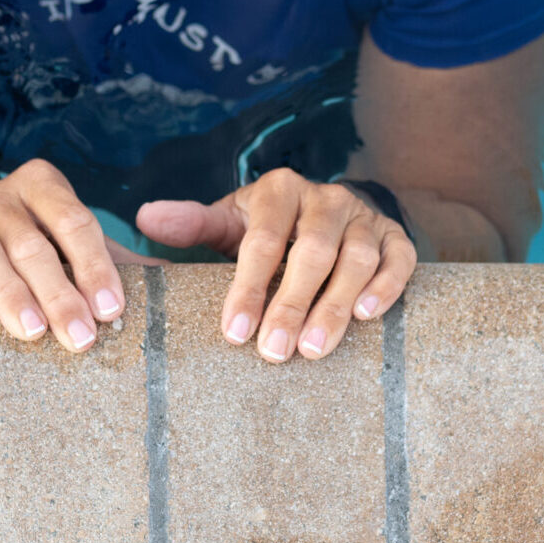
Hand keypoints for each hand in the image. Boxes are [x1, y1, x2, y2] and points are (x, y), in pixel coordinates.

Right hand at [0, 160, 123, 351]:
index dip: (95, 266)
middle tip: (81, 338)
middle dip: (60, 293)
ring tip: (32, 330)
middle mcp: (2, 194)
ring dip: (9, 291)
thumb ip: (122, 263)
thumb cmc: (46, 247)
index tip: (112, 311)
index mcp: (44, 184)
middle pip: (32, 243)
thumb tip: (180, 289)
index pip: (75, 221)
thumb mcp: (82, 246)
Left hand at [137, 169, 415, 361]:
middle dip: (291, 304)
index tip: (233, 332)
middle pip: (310, 252)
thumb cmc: (267, 225)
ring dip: (336, 305)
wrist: (326, 209)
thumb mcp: (229, 220)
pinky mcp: (395, 235)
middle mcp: (324, 198)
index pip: (261, 241)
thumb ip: (191, 224)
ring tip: (314, 348)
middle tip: (274, 352)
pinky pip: (399, 258)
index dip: (247, 287)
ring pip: (355, 259)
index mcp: (278, 190)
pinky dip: (387, 286)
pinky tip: (369, 317)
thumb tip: (145, 219)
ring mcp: (363, 216)